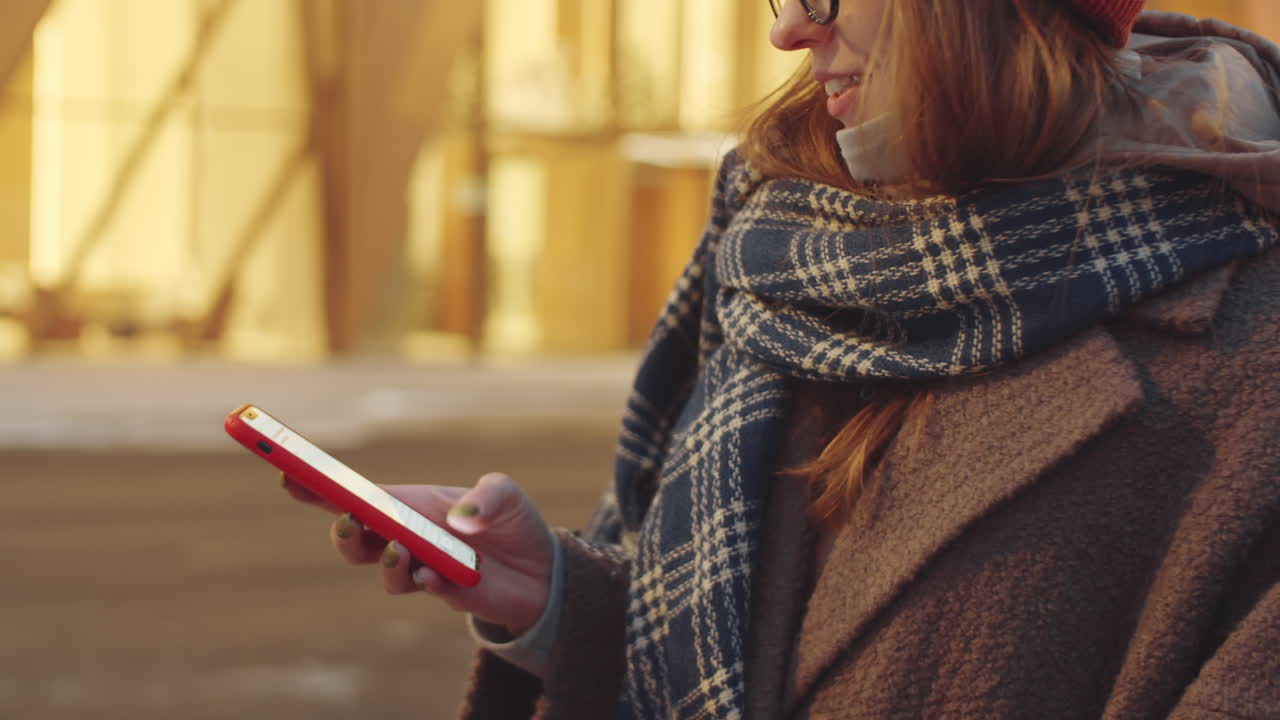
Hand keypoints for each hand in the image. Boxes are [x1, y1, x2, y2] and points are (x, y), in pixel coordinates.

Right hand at [283, 472, 553, 636]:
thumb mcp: (505, 494)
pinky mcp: (449, 593)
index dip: (317, 487)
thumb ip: (486, 496)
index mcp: (407, 504)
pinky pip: (430, 590)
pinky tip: (443, 576)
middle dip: (343, 533)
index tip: (287, 475)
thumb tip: (459, 518)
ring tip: (403, 549)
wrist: (542, 568)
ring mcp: (423, 569)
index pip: (353, 495)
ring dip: (388, 562)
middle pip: (354, 540)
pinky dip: (433, 581)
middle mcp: (405, 537)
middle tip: (349, 521)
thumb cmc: (510, 520)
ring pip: (385, 573)